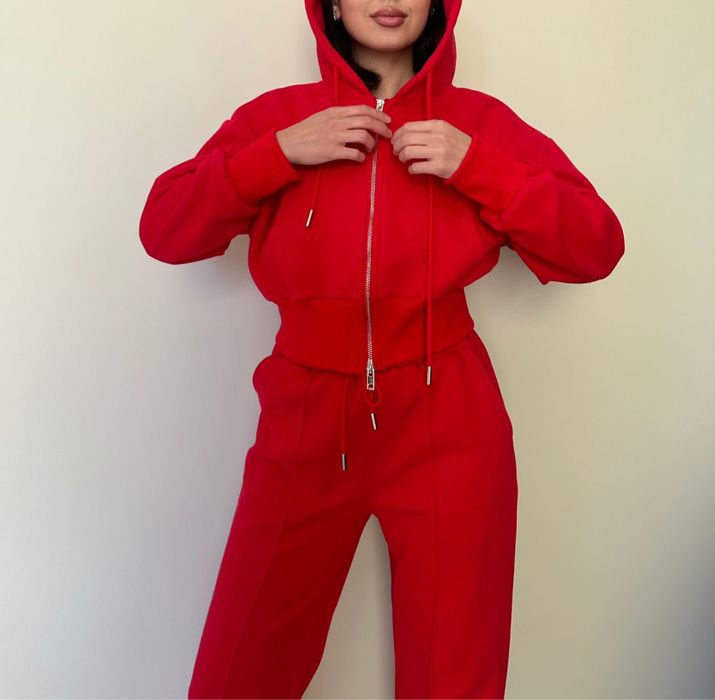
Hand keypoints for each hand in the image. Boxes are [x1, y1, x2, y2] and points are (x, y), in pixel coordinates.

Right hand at [276, 105, 392, 165]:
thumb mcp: (322, 117)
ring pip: (363, 136)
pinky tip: (360, 158)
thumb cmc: (304, 132)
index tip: (387, 120)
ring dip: (371, 143)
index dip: (378, 114)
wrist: (288, 144)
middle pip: (367, 121)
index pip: (363, 109)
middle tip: (388, 135)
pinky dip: (361, 157)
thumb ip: (339, 117)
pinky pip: (354, 153)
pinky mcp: (332, 151)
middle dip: (381, 128)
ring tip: (370, 148)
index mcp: (335, 112)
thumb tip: (355, 119)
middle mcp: (337, 122)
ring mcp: (335, 137)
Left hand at [390, 119, 471, 177]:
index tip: (395, 140)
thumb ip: (427, 129)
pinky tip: (413, 168)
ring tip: (404, 160)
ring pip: (407, 152)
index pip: (408, 126)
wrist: (473, 160)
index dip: (397, 134)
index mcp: (437, 125)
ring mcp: (437, 152)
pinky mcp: (437, 166)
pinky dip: (410, 169)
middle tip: (397, 152)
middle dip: (396, 146)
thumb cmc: (457, 146)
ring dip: (401, 157)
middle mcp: (437, 137)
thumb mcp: (445, 130)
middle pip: (405, 139)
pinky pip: (415, 167)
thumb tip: (405, 133)